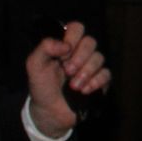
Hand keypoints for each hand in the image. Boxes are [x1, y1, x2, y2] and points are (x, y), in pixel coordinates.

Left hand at [25, 19, 111, 137]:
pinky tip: (84, 90)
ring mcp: (92, 66)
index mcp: (65, 45)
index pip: (77, 28)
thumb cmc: (42, 86)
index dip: (73, 38)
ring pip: (99, 57)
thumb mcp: (34, 65)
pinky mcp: (101, 81)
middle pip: (90, 41)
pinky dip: (96, 82)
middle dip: (79, 57)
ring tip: (74, 86)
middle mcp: (80, 53)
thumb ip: (45, 47)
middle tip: (67, 71)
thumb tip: (65, 45)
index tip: (63, 53)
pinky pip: (107, 74)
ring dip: (86, 72)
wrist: (50, 112)